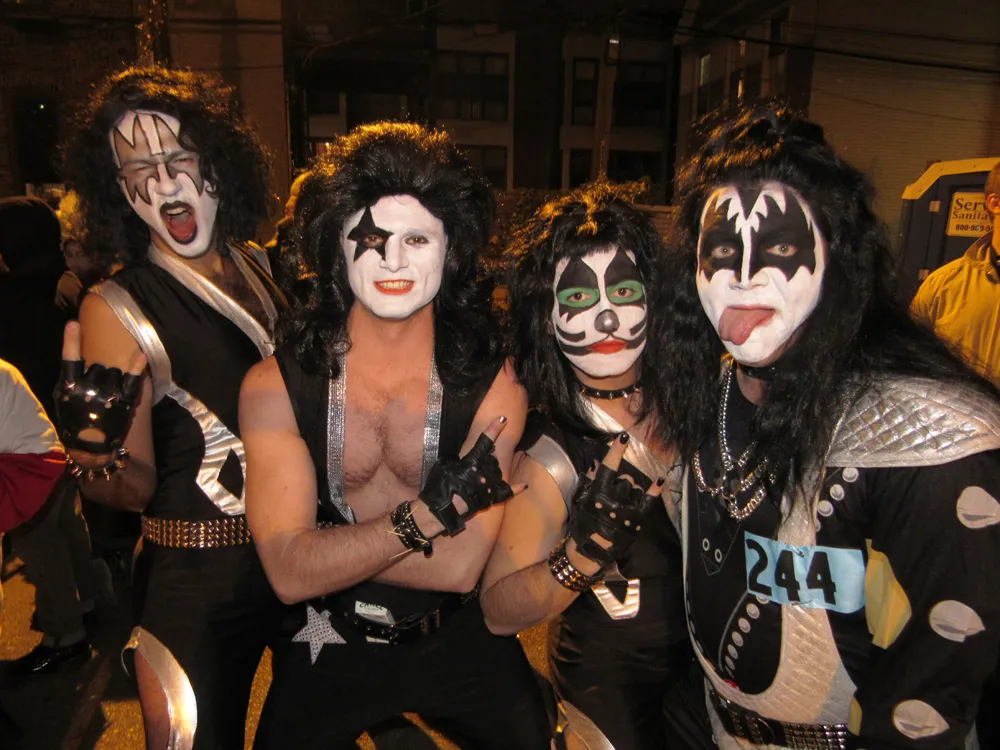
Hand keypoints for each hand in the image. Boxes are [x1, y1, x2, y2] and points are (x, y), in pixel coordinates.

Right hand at [55, 321, 146, 464]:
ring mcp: (107, 394)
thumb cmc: (75, 421)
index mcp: (68, 387)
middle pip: (98, 365)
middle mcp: (88, 389)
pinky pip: (133, 380)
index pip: (69, 361)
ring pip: (113, 370)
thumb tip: (77, 357)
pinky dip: (137, 367)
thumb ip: (70, 379)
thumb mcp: (63, 400)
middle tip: (97, 390)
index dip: (70, 342)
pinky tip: (142, 356)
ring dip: (112, 377)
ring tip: (107, 395)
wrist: (91, 447)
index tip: (73, 324)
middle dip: (99, 373)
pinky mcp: (123, 401)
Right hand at [419, 416, 521, 535]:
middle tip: (474, 470)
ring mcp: (489, 486)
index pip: (485, 442)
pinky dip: (516, 489)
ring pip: (498, 473)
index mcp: (471, 461)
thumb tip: (468, 460)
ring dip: (491, 474)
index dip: (494, 429)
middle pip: (493, 460)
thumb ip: (460, 460)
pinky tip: (524, 485)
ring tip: (478, 481)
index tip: (503, 419)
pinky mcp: (491, 499)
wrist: (441, 510)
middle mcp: (483, 472)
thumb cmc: (439, 487)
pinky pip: (507, 492)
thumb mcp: (445, 466)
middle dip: (486, 461)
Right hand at [568, 432, 663, 569]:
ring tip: (622, 502)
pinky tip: (660, 479)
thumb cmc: (583, 523)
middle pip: (625, 478)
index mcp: (597, 493)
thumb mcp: (580, 500)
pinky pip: (648, 501)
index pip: (608, 467)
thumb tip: (596, 462)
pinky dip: (655, 490)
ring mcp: (628, 510)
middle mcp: (614, 500)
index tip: (624, 436)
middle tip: (614, 492)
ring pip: (636, 487)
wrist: (591, 550)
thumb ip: (589, 480)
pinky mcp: (638, 519)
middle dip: (621, 481)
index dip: (616, 451)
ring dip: (631, 490)